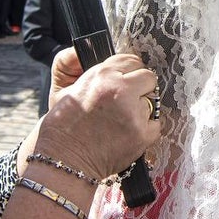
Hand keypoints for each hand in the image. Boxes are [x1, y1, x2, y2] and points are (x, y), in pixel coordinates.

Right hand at [36, 53, 160, 180]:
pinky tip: (127, 134)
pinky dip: (145, 129)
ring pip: (152, 102)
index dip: (128, 72)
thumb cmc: (64, 125)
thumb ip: (97, 73)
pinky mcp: (142, 134)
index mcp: (102, 74)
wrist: (64, 158)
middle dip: (140, 87)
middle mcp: (120, 90)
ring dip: (140, 110)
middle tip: (127, 101)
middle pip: (148, 77)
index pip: (131, 60)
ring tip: (121, 121)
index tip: (125, 81)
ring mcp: (133, 112)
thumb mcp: (70, 87)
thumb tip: (120, 68)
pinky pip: (155, 124)